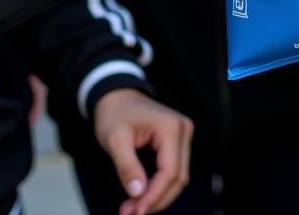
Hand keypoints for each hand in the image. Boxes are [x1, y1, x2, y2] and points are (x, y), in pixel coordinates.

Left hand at [93, 88, 192, 214]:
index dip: (154, 196)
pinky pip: (173, 170)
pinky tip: (141, 196)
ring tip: (132, 208)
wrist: (117, 96)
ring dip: (157, 196)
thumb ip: (127, 167)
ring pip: (178, 177)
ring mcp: (183, 135)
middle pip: (178, 177)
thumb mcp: (114, 140)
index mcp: (170, 127)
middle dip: (155, 199)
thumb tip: (138, 194)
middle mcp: (183, 130)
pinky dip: (158, 187)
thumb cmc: (115, 113)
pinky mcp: (178, 142)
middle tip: (129, 213)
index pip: (170, 171)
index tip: (134, 212)